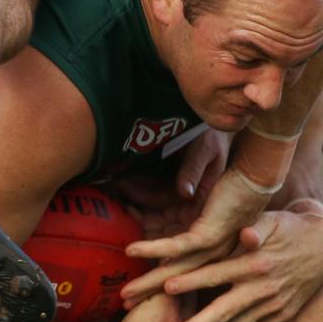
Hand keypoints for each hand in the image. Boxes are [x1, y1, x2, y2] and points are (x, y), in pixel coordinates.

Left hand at [108, 128, 230, 210]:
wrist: (209, 117)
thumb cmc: (212, 132)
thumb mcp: (206, 149)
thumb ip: (194, 169)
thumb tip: (185, 193)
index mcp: (200, 191)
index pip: (170, 204)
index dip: (147, 201)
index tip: (126, 194)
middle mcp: (186, 192)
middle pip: (156, 201)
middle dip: (134, 194)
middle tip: (112, 182)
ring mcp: (176, 183)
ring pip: (149, 191)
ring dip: (131, 186)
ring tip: (111, 177)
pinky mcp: (168, 174)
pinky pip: (148, 180)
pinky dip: (135, 177)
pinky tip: (118, 172)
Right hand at [123, 166, 270, 302]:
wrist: (257, 175)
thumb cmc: (236, 190)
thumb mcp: (210, 212)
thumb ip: (191, 227)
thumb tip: (168, 236)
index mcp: (213, 254)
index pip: (182, 275)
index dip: (159, 287)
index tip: (140, 298)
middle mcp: (212, 257)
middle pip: (176, 279)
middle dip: (149, 293)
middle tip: (125, 306)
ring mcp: (211, 247)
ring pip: (174, 269)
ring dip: (148, 281)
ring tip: (126, 294)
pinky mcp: (209, 233)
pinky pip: (176, 245)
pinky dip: (152, 248)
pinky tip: (131, 250)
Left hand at [163, 209, 322, 321]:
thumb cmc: (287, 227)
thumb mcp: (271, 221)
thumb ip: (255, 228)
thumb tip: (246, 233)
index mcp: (255, 263)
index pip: (217, 274)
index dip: (191, 281)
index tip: (166, 288)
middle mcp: (263, 288)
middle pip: (224, 311)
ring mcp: (272, 306)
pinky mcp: (280, 316)